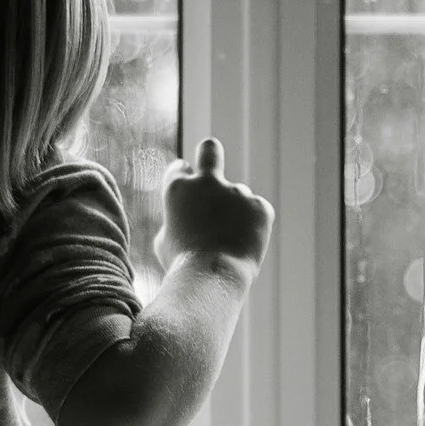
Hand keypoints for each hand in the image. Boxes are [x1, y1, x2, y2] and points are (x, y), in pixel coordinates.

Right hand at [157, 137, 273, 270]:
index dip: (184, 181)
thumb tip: (181, 218)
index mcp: (178, 188)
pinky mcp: (260, 206)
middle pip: (210, 148)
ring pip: (237, 197)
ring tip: (229, 244)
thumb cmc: (182, 265)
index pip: (179, 168)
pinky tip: (244, 245)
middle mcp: (207, 182)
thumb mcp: (164, 241)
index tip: (189, 193)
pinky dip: (253, 226)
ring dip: (235, 214)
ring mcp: (237, 192)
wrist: (211, 277)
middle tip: (213, 169)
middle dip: (210, 152)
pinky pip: (257, 213)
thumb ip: (174, 220)